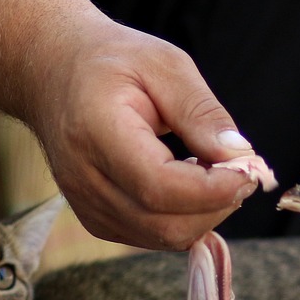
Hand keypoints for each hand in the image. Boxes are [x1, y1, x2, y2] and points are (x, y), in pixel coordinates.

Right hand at [25, 21, 265, 249]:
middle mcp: (85, 180)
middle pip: (166, 224)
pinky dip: (185, 218)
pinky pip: (155, 237)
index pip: (159, 187)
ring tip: (214, 172)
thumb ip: (201, 111)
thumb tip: (240, 155)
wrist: (51, 74)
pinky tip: (189, 183)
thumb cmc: (111, 62)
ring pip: (165, 237)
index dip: (212, 190)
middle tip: (241, 170)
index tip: (248, 171)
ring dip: (205, 213)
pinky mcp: (98, 222)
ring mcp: (88, 208)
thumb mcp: (163, 64)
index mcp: (95, 133)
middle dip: (217, 205)